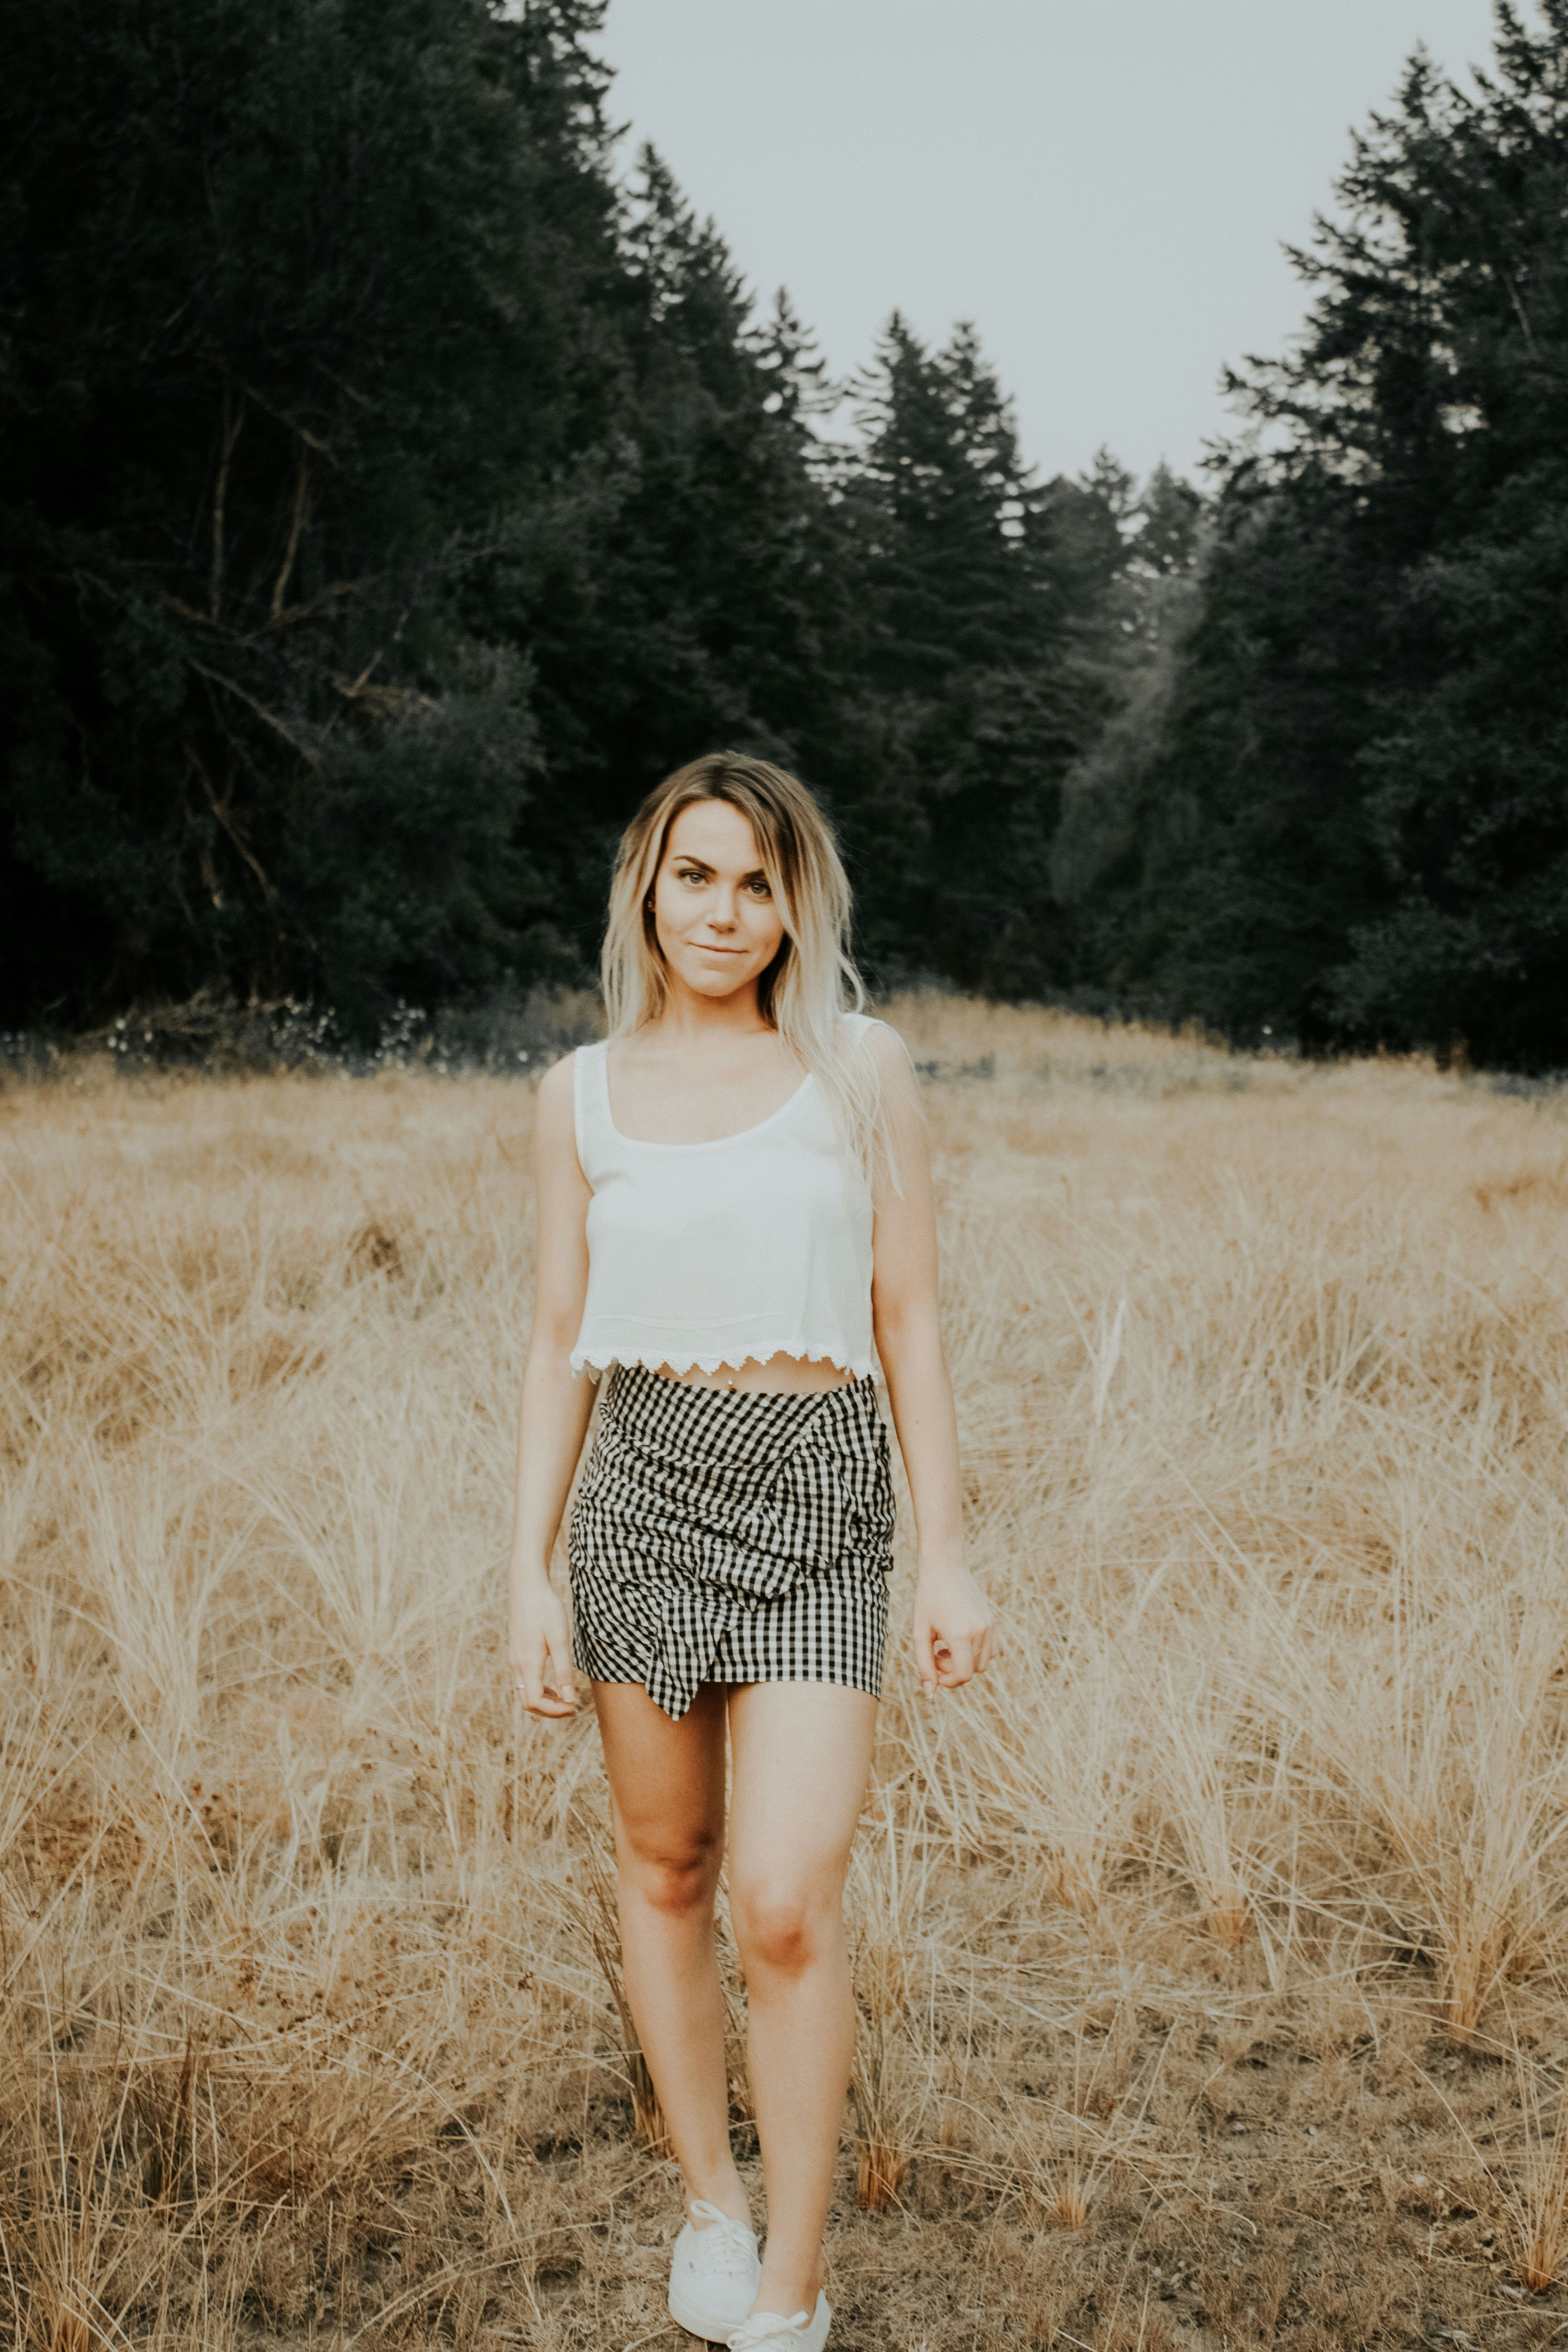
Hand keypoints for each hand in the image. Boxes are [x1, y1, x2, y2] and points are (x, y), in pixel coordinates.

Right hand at [510, 1571, 578, 1717]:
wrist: (527, 1587)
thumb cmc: (545, 1610)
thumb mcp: (559, 1639)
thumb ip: (563, 1671)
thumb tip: (568, 1699)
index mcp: (527, 1664)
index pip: (535, 1702)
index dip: (554, 1711)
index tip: (574, 1707)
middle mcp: (517, 1665)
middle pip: (528, 1702)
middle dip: (550, 1710)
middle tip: (572, 1706)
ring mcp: (514, 1659)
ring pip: (525, 1693)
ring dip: (545, 1701)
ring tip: (566, 1698)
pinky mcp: (516, 1653)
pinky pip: (525, 1681)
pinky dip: (539, 1689)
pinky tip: (554, 1683)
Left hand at [913, 1561, 994, 1693]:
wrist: (945, 1567)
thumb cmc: (928, 1598)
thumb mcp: (920, 1632)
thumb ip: (924, 1665)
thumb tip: (930, 1693)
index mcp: (961, 1635)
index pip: (963, 1676)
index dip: (948, 1681)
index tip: (934, 1670)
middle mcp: (980, 1632)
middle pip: (973, 1672)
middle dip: (954, 1671)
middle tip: (936, 1654)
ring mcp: (989, 1626)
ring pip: (984, 1663)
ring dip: (966, 1663)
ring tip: (947, 1646)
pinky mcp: (992, 1621)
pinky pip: (992, 1650)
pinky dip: (977, 1653)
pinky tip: (960, 1640)